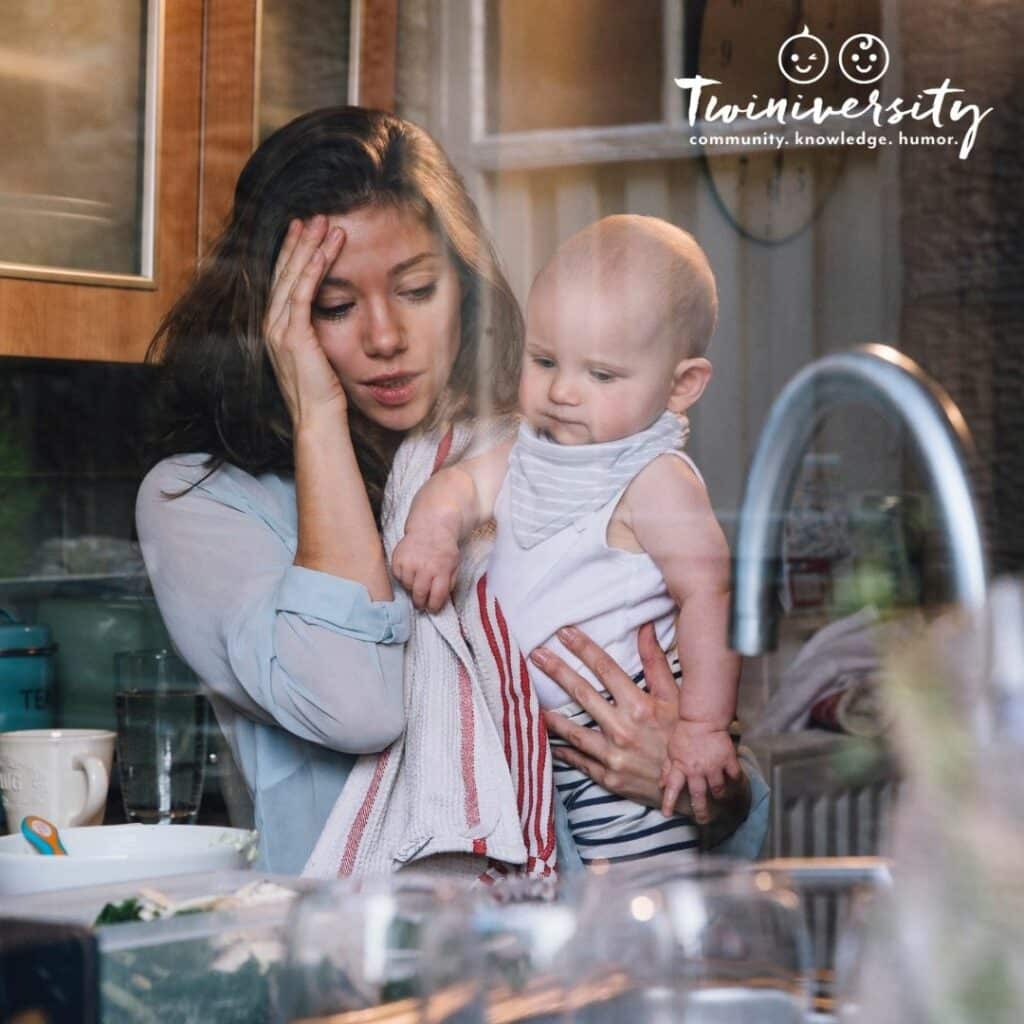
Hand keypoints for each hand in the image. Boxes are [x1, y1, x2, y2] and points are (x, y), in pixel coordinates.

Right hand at [263, 216, 347, 427]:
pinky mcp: (293, 336)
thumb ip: (317, 331)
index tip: (304, 231)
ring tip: (325, 224)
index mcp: (276, 328)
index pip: (283, 281)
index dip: (293, 254)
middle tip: (314, 216)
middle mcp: (272, 325)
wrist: (318, 418)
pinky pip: (302, 293)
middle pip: (284, 272)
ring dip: (309, 248)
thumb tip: (332, 314)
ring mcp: (279, 330)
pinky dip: (314, 269)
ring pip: (293, 277)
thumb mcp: (319, 354)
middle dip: (299, 242)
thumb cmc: (324, 392)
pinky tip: (325, 250)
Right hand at [391, 525, 460, 612]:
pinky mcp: (397, 559)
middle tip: (421, 604)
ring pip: (407, 586)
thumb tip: (440, 601)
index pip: (436, 596)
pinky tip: (410, 572)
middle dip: (420, 603)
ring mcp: (409, 563)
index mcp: (441, 570)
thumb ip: (449, 584)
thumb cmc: (444, 550)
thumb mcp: (454, 566)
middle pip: (419, 594)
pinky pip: (397, 577)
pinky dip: (403, 578)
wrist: (431, 528)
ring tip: (417, 583)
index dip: (434, 606)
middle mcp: (424, 568)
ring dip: (412, 588)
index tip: (432, 609)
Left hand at [532, 623, 747, 830]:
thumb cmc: (685, 738)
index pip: (605, 669)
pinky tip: (549, 741)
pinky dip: (563, 750)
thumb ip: (656, 663)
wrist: (693, 788)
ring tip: (531, 701)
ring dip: (551, 715)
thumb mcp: (676, 699)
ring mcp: (613, 756)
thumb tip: (646, 627)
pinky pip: (579, 760)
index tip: (564, 632)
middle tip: (536, 655)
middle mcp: (623, 729)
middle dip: (557, 671)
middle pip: (582, 693)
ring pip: (572, 730)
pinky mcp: (609, 777)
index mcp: (640, 706)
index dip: (583, 648)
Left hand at [660, 721, 742, 823]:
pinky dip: (735, 781)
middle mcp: (697, 770)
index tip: (666, 815)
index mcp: (681, 767)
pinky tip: (735, 784)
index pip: (672, 788)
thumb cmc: (684, 733)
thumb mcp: (671, 750)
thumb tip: (660, 786)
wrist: (702, 718)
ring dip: (719, 796)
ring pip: (718, 789)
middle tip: (702, 821)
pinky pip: (734, 775)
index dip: (669, 802)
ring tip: (720, 799)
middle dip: (700, 811)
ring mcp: (713, 765)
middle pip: (698, 796)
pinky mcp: (727, 759)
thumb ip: (667, 769)